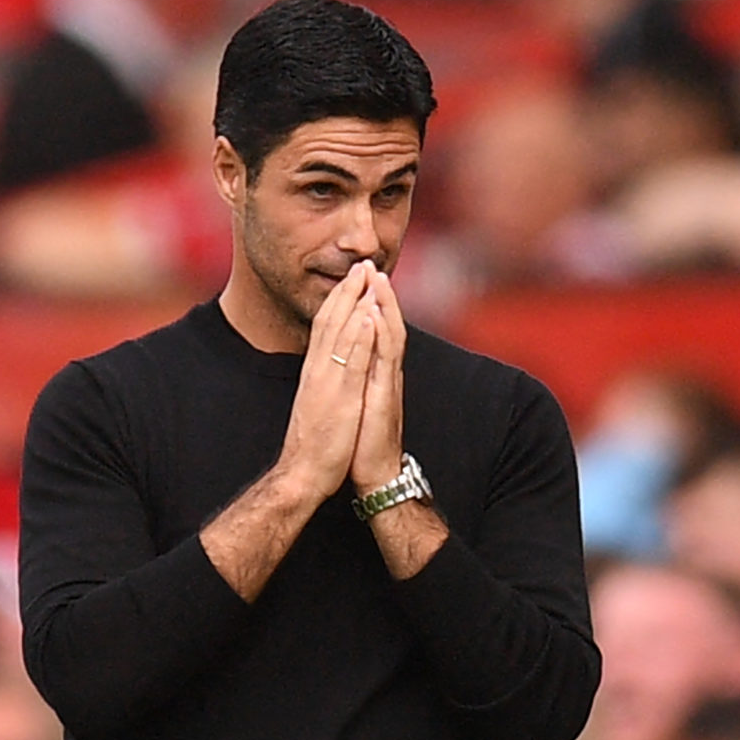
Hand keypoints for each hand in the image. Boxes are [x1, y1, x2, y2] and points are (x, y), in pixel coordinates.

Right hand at [275, 262, 377, 500]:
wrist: (302, 473)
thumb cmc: (312, 443)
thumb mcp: (317, 403)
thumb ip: (322, 381)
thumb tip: (328, 364)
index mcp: (314, 372)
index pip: (324, 327)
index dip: (339, 300)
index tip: (352, 278)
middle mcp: (318, 371)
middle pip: (331, 321)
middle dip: (347, 290)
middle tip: (361, 264)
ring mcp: (328, 383)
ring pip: (341, 335)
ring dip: (355, 304)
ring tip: (367, 278)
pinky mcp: (340, 399)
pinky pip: (351, 363)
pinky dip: (360, 339)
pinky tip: (369, 318)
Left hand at [350, 266, 406, 495]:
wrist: (373, 474)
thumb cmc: (362, 439)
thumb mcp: (357, 402)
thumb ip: (358, 377)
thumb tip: (351, 358)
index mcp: (371, 372)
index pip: (372, 330)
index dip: (367, 302)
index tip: (360, 276)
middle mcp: (382, 374)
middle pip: (384, 326)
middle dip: (377, 295)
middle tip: (371, 265)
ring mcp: (385, 384)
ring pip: (388, 338)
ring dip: (384, 307)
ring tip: (378, 280)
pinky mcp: (384, 398)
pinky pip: (384, 361)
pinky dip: (380, 336)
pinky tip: (376, 316)